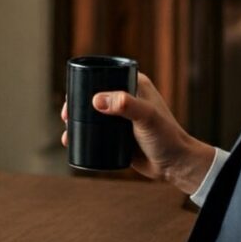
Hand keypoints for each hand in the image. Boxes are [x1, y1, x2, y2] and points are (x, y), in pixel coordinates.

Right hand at [61, 72, 215, 194]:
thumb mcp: (146, 117)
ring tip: (66, 133)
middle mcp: (126, 99)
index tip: (71, 97)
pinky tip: (71, 142)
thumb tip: (96, 100)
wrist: (175, 165)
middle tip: (65, 117)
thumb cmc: (167, 137)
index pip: (104, 76)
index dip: (84, 82)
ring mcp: (121, 119)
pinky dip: (82, 136)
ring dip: (76, 121)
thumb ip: (126, 105)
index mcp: (134, 84)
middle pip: (94, 96)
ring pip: (92, 115)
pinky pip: (96, 133)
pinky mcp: (118, 137)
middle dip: (75, 105)